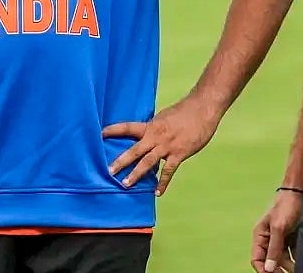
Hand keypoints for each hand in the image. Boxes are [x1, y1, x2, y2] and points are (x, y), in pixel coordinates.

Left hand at [102, 96, 221, 195]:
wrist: (203, 109)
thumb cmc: (185, 111)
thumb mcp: (164, 117)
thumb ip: (155, 129)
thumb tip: (147, 137)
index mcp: (151, 126)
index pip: (127, 127)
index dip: (113, 130)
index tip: (99, 134)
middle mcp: (156, 136)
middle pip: (134, 150)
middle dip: (121, 161)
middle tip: (108, 170)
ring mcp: (167, 146)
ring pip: (148, 162)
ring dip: (136, 174)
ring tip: (125, 184)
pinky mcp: (179, 154)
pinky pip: (169, 171)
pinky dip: (163, 183)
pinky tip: (157, 193)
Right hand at [251, 189, 302, 272]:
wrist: (300, 191)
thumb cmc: (286, 205)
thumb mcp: (279, 227)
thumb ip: (274, 248)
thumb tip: (268, 268)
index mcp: (260, 235)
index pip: (257, 259)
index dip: (264, 270)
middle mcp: (268, 238)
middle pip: (270, 261)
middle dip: (278, 269)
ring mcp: (280, 238)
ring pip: (282, 259)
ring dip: (289, 265)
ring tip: (298, 269)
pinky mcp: (291, 237)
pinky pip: (292, 253)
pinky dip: (296, 259)